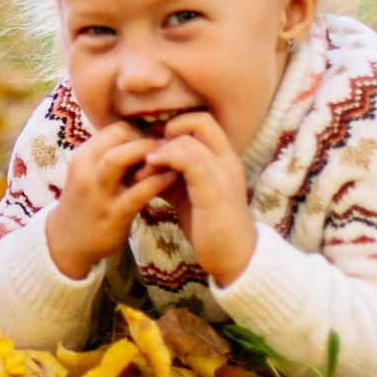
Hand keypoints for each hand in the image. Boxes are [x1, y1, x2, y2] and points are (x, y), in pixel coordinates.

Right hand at [44, 121, 175, 280]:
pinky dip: (157, 181)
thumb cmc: (86, 203)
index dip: (140, 133)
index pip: (115, 128)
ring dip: (149, 155)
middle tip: (167, 152)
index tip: (154, 146)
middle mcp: (86, 169)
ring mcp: (98, 192)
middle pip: (118, 136)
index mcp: (83, 156)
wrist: (67, 241)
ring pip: (119, 158)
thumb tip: (148, 140)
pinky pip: (137, 192)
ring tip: (170, 161)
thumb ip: (113, 157)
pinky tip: (172, 179)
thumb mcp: (91, 174)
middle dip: (147, 140)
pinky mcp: (113, 214)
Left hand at [140, 111, 256, 284]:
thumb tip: (145, 159)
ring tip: (144, 167)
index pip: (203, 120)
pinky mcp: (214, 191)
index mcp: (223, 158)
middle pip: (199, 122)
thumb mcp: (187, 191)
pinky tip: (152, 167)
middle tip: (149, 153)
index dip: (177, 124)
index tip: (156, 142)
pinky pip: (191, 161)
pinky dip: (168, 159)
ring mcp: (223, 174)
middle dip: (168, 131)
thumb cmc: (208, 224)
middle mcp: (227, 160)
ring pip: (190, 140)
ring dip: (161, 149)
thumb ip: (171, 173)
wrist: (233, 256)